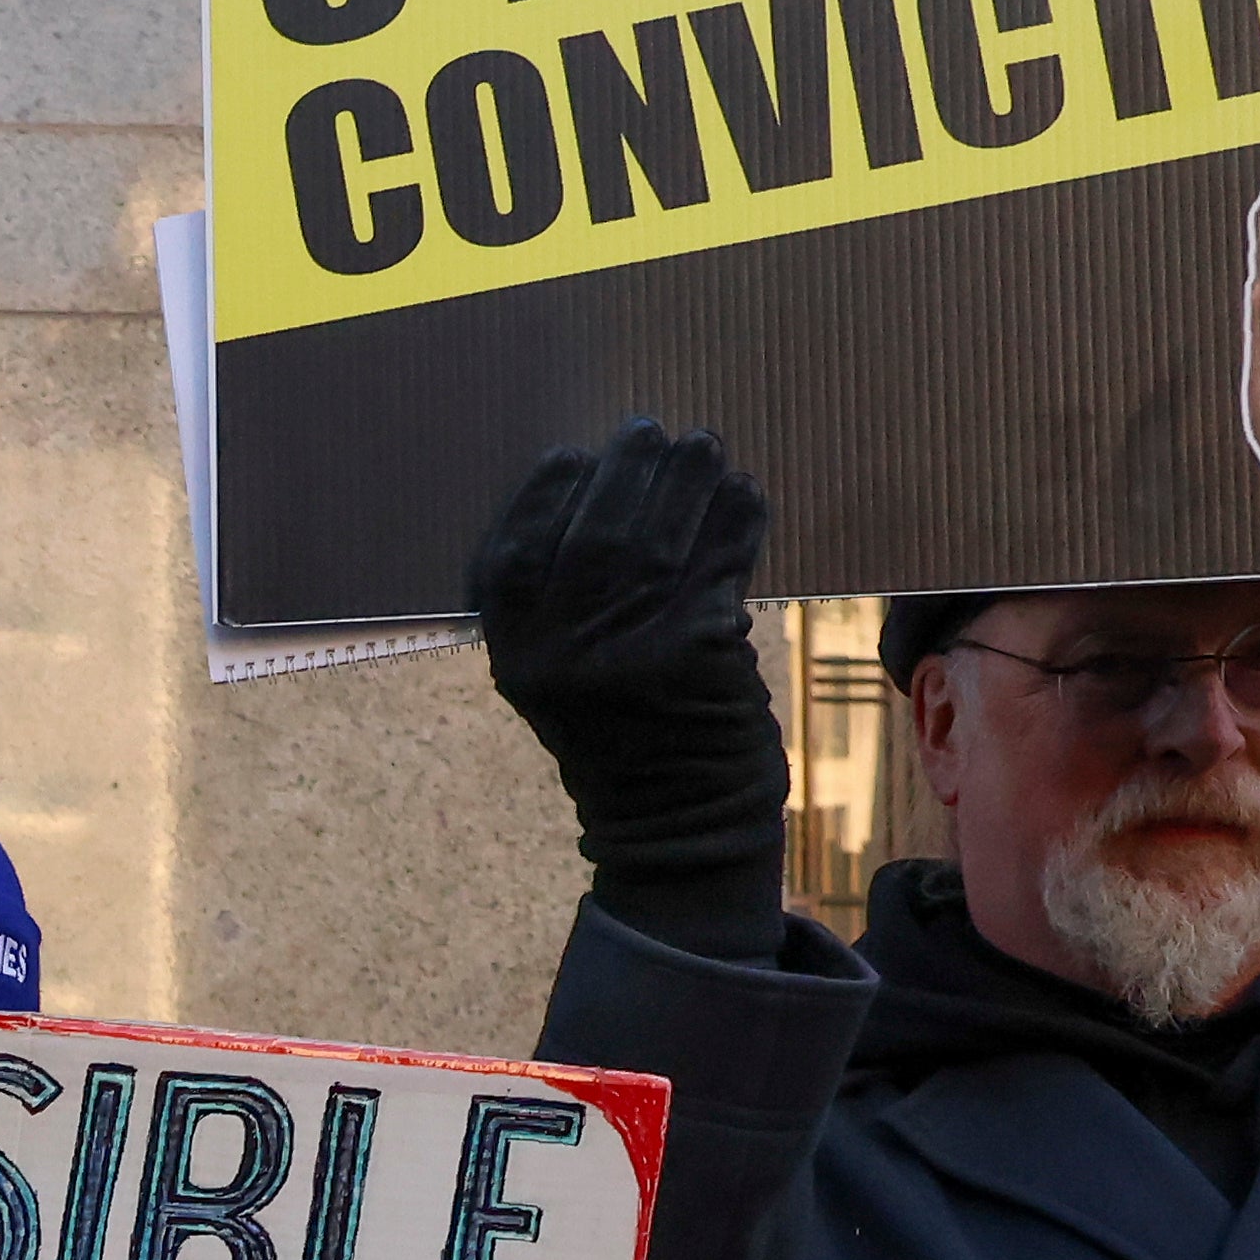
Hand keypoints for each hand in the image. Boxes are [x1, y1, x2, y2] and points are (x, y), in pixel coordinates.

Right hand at [466, 421, 788, 941]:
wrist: (677, 828)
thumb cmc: (622, 745)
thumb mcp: (558, 685)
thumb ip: (560, 613)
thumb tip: (600, 496)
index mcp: (516, 656)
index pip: (513, 554)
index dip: (541, 496)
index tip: (571, 455)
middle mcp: (563, 652)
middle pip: (593, 533)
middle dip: (626, 471)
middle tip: (651, 431)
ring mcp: (629, 650)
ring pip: (659, 538)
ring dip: (688, 482)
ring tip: (705, 446)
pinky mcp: (694, 650)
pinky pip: (719, 562)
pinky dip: (737, 521)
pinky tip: (746, 493)